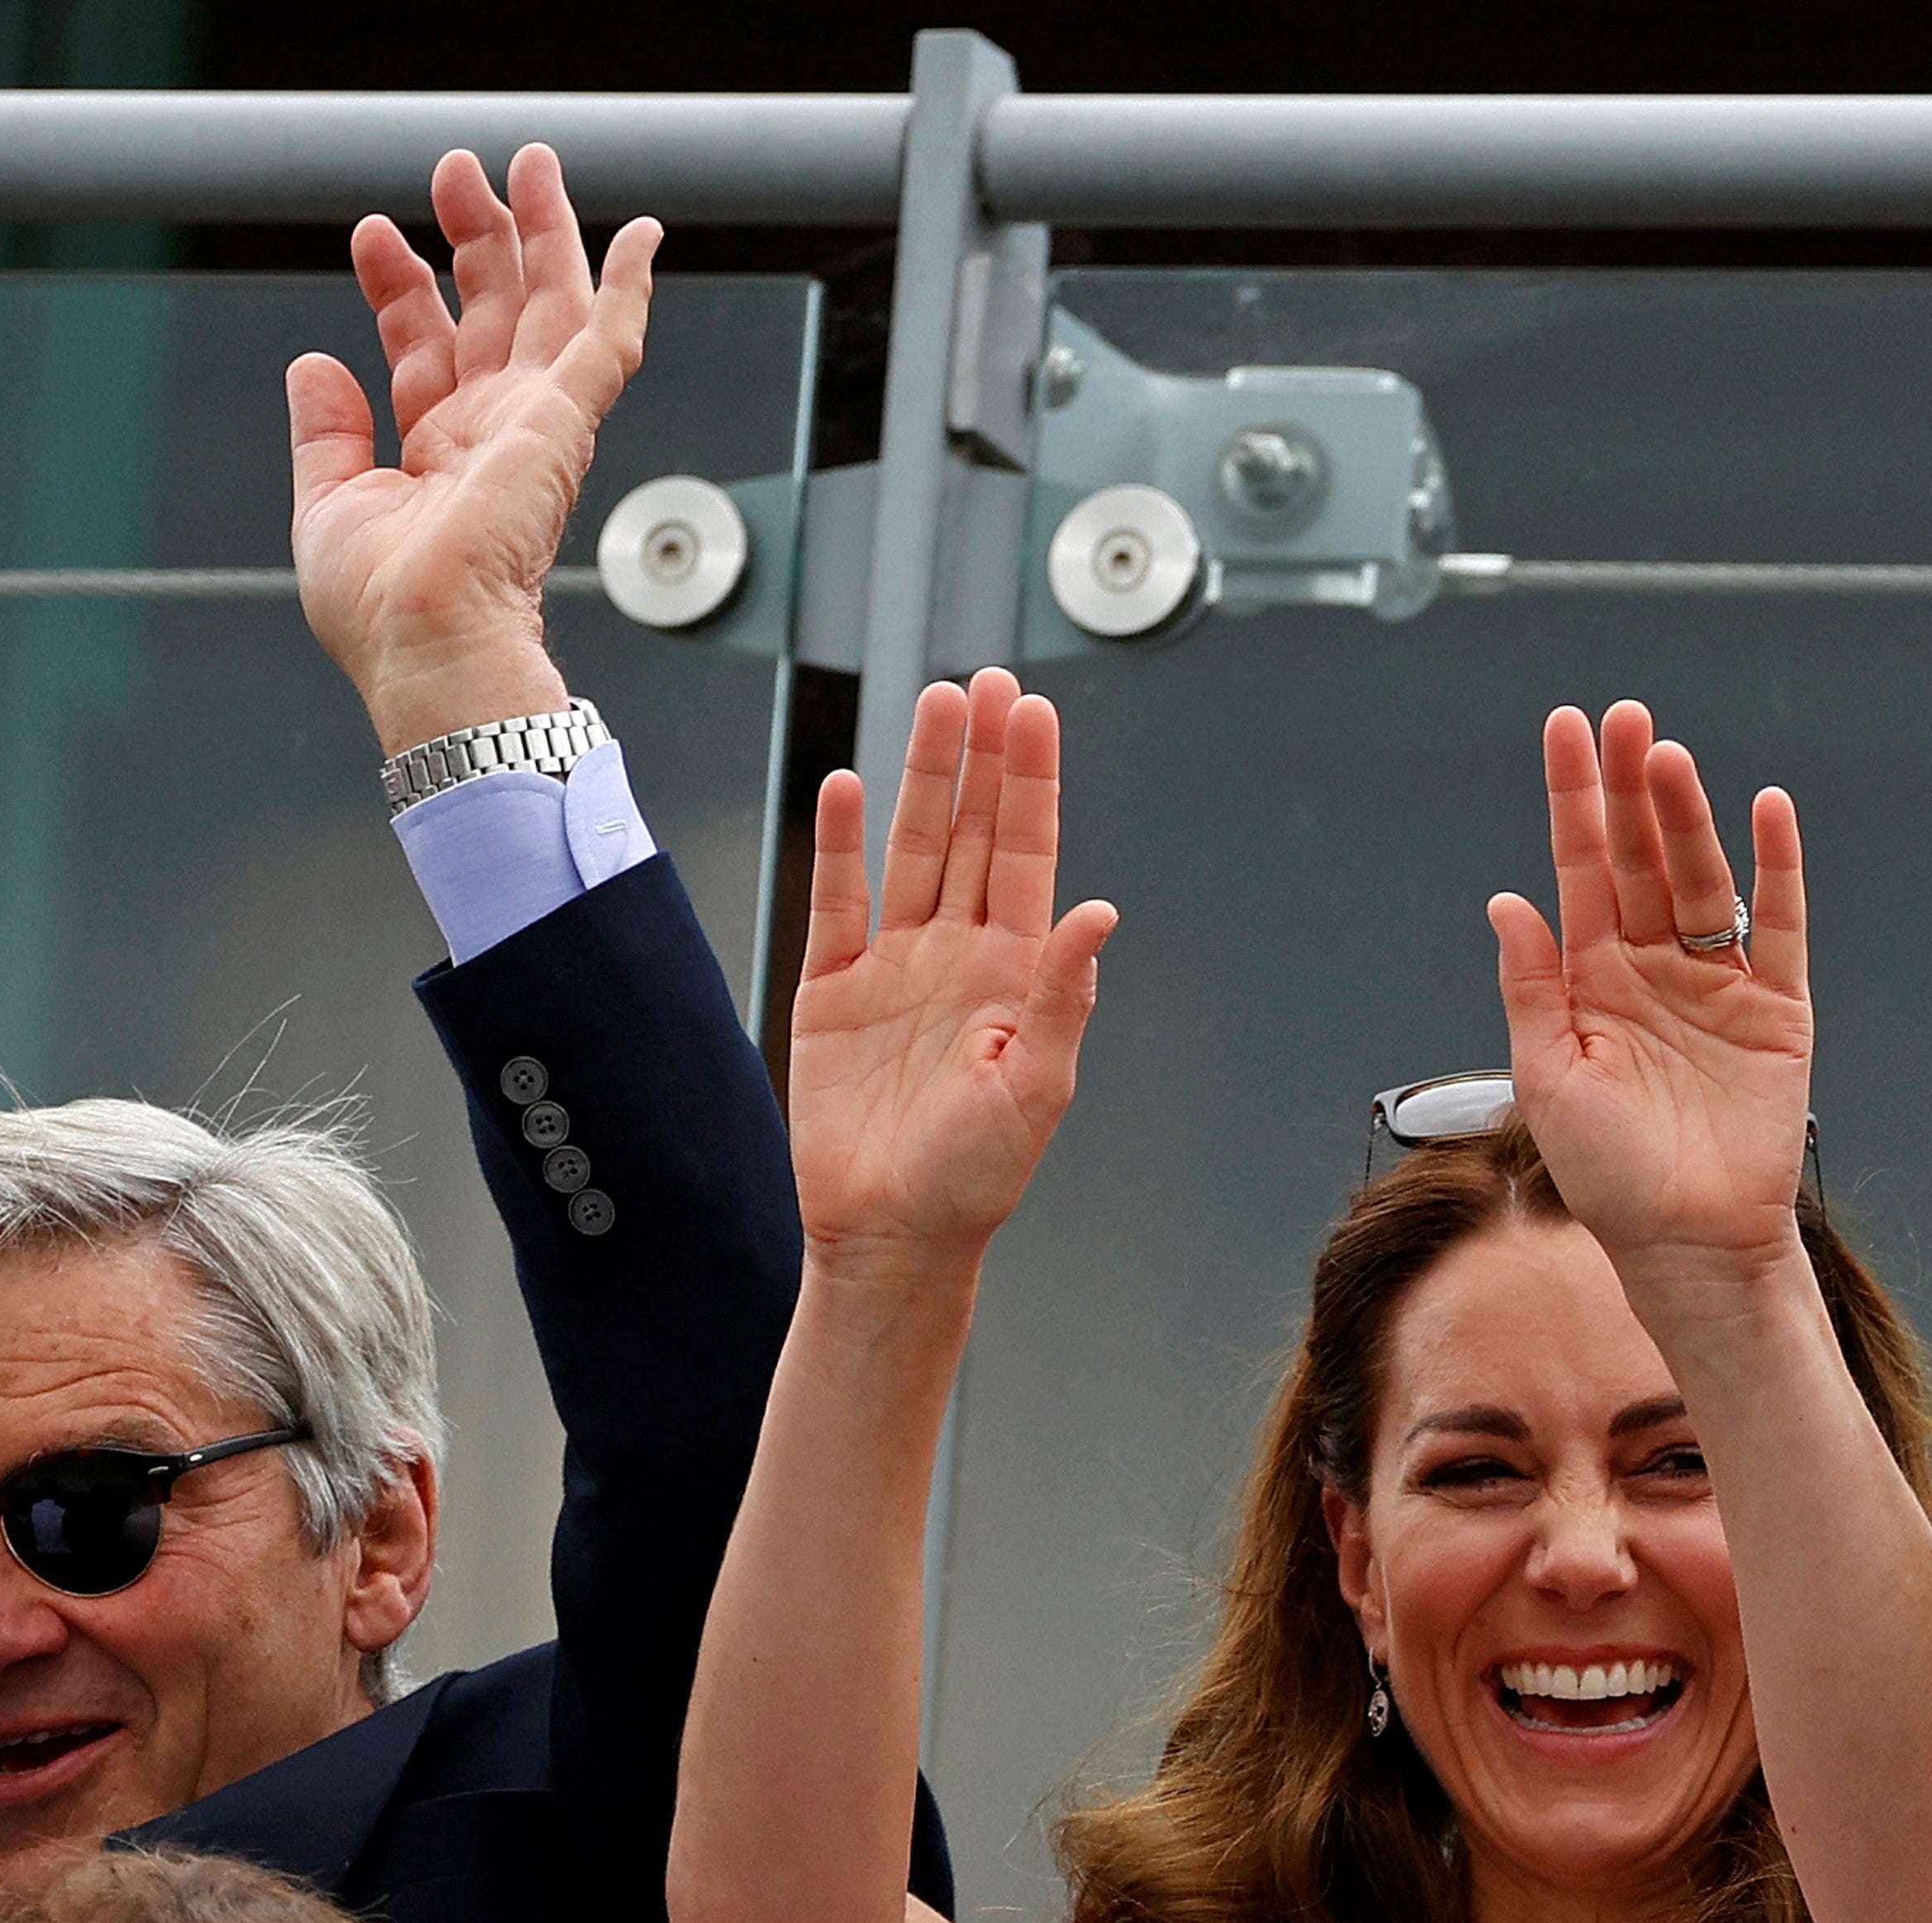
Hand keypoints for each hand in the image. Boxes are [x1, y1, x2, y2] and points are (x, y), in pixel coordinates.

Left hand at [286, 149, 654, 757]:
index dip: (401, 284)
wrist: (426, 644)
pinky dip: (629, 290)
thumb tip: (313, 362)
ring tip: (531, 165)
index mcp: (439, 452)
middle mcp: (493, 433)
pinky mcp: (565, 425)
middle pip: (494, 311)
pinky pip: (611, 345)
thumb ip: (327, 432)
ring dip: (543, 234)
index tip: (371, 235)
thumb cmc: (382, 612)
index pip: (426, 345)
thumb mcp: (328, 504)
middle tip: (458, 170)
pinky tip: (643, 238)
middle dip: (477, 237)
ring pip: (551, 308)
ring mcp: (534, 426)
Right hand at [781, 673, 1121, 1268]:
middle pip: (975, 832)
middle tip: (984, 681)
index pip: (1030, 856)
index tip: (1033, 712)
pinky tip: (846, 787)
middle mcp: (960, 955)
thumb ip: (1064, 993)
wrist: (892, 1233)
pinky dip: (839, 845)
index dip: (1032, 782)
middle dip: (981, 756)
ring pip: (912, 847)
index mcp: (1018, 973)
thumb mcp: (1039, 1086)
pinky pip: (837, 901)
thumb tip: (1099, 911)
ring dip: (923, 777)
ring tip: (933, 704)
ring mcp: (895, 965)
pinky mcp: (832, 989)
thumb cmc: (975, 1177)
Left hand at [1489, 702, 1818, 1303]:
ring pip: (1702, 878)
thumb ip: (1532, 988)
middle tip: (1628, 719)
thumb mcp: (1548, 1079)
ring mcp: (1716, 983)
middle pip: (1641, 857)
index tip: (1567, 729)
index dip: (1573, 799)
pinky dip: (1777, 868)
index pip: (1579, 868)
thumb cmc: (1608, 1176)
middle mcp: (1653, 968)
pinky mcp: (1776, 1008)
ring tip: (1671, 761)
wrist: (1686, 1243)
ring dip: (1688, 818)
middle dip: (1632, 788)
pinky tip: (1768, 811)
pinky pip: (1778, 925)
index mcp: (1591, 979)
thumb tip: (1506, 901)